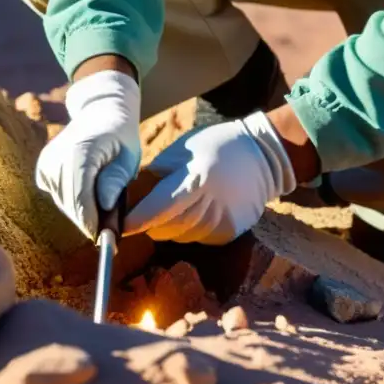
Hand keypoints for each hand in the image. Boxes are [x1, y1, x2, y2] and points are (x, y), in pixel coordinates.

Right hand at [34, 69, 140, 239]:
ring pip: (62, 202)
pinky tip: (87, 192)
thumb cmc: (120, 136)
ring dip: (80, 211)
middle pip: (69, 203)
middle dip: (87, 221)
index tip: (102, 237)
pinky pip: (56, 195)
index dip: (90, 220)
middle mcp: (58, 156)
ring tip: (100, 212)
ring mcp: (47, 161)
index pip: (81, 196)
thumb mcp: (129, 155)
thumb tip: (105, 205)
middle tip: (106, 235)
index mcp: (81, 151)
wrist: (101, 113)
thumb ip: (116, 179)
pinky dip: (71, 200)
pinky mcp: (43, 167)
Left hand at [124, 111, 296, 244]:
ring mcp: (222, 222)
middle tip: (147, 208)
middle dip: (151, 222)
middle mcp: (211, 205)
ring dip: (170, 225)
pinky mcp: (230, 232)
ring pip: (179, 236)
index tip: (120, 224)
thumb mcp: (181, 150)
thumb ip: (156, 175)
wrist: (262, 156)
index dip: (137, 220)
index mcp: (196, 179)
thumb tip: (129, 197)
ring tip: (178, 203)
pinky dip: (189, 228)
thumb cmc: (215, 146)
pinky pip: (197, 237)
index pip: (159, 208)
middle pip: (166, 227)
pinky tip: (197, 209)